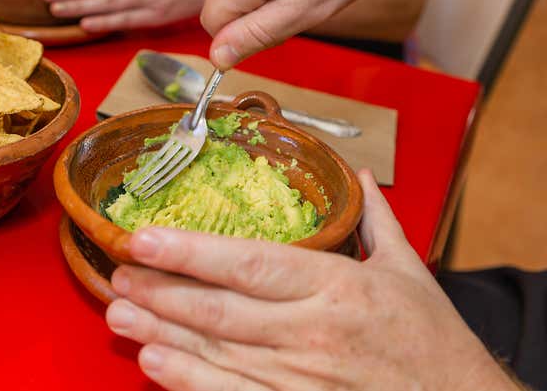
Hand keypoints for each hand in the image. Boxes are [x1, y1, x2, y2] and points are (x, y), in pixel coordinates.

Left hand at [106, 170, 517, 390]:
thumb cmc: (430, 340)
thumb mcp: (407, 269)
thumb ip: (375, 219)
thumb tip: (356, 175)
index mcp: (337, 287)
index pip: (250, 264)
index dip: (190, 251)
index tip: (144, 239)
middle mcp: (312, 332)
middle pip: (219, 309)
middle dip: (160, 291)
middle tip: (116, 275)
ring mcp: (301, 378)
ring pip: (216, 353)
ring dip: (161, 333)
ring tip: (119, 315)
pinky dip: (190, 382)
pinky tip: (155, 365)